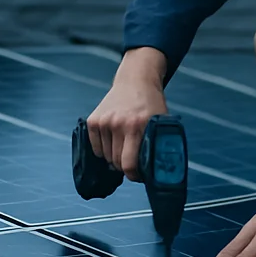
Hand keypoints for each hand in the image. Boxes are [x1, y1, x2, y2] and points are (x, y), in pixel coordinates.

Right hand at [86, 48, 167, 179]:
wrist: (135, 81)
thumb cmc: (152, 105)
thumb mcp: (162, 122)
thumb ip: (160, 145)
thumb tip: (158, 172)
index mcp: (138, 126)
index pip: (129, 164)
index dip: (134, 175)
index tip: (138, 175)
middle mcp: (119, 123)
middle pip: (116, 162)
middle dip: (125, 167)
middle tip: (133, 161)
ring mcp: (104, 121)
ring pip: (106, 157)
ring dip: (114, 158)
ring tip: (124, 148)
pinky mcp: (93, 120)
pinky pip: (96, 148)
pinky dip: (103, 150)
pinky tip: (113, 142)